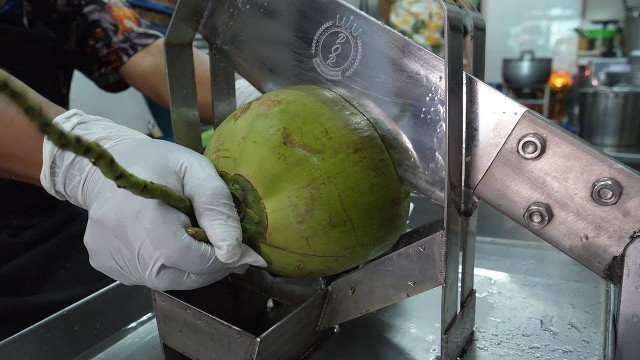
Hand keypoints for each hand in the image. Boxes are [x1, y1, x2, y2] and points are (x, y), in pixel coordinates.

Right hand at [40, 110, 265, 289]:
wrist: (109, 160)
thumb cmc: (158, 162)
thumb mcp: (197, 172)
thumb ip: (218, 209)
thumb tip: (233, 252)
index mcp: (148, 221)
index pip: (196, 261)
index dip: (226, 259)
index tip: (247, 252)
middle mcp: (125, 247)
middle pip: (183, 277)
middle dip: (211, 266)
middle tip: (226, 249)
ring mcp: (111, 259)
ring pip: (166, 281)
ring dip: (189, 268)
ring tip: (199, 243)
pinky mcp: (104, 263)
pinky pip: (146, 276)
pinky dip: (166, 265)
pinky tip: (168, 243)